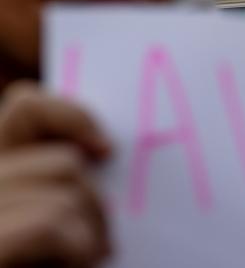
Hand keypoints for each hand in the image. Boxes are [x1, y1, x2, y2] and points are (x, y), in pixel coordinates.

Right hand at [0, 82, 111, 266]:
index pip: (25, 106)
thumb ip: (54, 183)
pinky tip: (74, 267)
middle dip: (92, 205)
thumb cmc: (41, 257)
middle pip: (62, 161)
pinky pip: (51, 223)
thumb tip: (101, 148)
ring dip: (87, 234)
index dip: (71, 117)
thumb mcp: (51, 217)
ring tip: (81, 263)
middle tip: (99, 248)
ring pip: (66, 191)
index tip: (105, 151)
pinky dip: (75, 248)